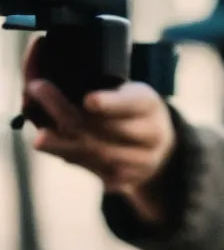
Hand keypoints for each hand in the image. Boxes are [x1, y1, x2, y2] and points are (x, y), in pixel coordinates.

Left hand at [22, 37, 174, 220]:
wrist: (160, 145)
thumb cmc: (133, 109)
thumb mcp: (128, 91)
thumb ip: (99, 85)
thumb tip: (50, 70)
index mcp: (149, 104)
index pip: (132, 103)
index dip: (111, 103)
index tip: (89, 100)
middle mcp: (151, 133)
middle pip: (108, 130)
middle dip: (69, 114)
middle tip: (38, 92)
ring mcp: (142, 159)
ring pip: (99, 154)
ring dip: (65, 143)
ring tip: (42, 136)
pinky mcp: (130, 179)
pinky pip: (97, 171)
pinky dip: (72, 157)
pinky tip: (55, 147)